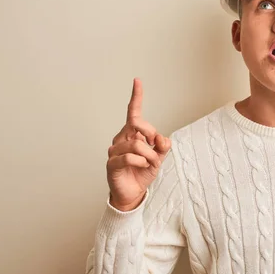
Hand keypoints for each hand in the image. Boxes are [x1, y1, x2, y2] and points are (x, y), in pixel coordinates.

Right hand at [106, 78, 170, 211]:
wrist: (133, 192)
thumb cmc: (143, 172)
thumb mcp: (159, 157)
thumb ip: (162, 146)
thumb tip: (161, 138)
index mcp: (132, 133)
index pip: (134, 112)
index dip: (136, 96)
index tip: (137, 81)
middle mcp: (122, 138)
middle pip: (138, 124)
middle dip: (152, 136)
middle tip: (156, 150)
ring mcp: (115, 150)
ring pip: (137, 144)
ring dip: (150, 155)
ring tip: (150, 163)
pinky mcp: (112, 163)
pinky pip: (130, 157)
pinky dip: (141, 162)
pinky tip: (141, 166)